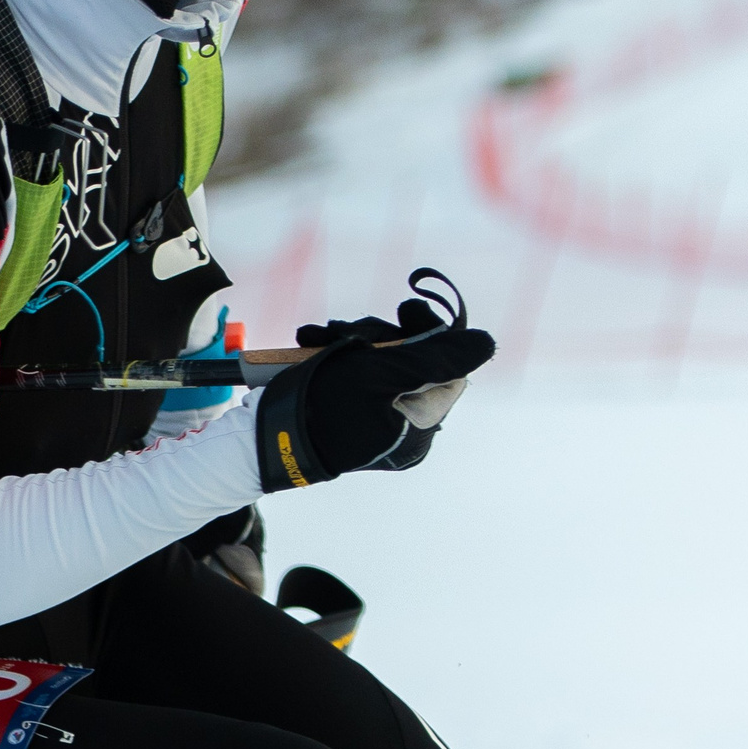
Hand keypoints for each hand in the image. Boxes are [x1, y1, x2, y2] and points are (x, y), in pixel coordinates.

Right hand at [256, 297, 495, 490]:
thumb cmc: (324, 407)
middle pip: (411, 360)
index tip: (407, 307)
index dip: (429, 332)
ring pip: (378, 361)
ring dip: (349, 340)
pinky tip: (310, 342)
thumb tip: (487, 343)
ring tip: (316, 336)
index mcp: (420, 424)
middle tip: (345, 329)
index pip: (446, 366)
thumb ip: (439, 357)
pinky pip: (354, 374)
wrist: (260, 440)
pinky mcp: (345, 412)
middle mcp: (402, 426)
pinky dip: (334, 354)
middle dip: (378, 335)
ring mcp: (373, 419)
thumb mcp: (385, 372)